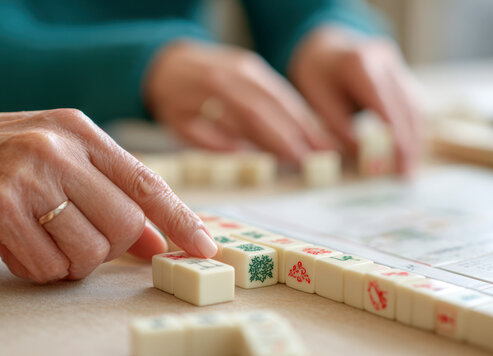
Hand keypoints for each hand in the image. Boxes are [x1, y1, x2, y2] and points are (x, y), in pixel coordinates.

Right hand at [0, 109, 216, 282]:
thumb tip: (157, 240)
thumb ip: (113, 194)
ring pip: (89, 251)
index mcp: (85, 134)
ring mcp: (30, 176)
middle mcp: (61, 150)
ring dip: (72, 260)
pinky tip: (19, 246)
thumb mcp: (67, 158)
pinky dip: (39, 268)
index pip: (147, 184)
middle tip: (82, 239)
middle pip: (125, 225)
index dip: (181, 220)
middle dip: (112, 247)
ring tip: (46, 239)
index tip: (205, 247)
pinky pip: (47, 265)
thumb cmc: (12, 155)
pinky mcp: (0, 208)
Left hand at [145, 41, 337, 162]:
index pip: (253, 114)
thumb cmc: (172, 98)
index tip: (297, 157)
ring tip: (325, 143)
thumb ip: (210, 140)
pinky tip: (310, 125)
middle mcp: (237, 72)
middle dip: (301, 131)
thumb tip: (243, 154)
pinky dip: (297, 108)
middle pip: (275, 104)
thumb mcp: (180, 123)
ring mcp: (249, 67)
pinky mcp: (254, 66)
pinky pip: (279, 89)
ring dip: (306, 120)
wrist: (167, 60)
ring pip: (282, 95)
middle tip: (322, 155)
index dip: (278, 137)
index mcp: (215, 86)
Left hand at [288, 26, 421, 173]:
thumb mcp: (318, 100)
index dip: (394, 136)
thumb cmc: (317, 75)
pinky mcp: (402, 76)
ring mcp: (397, 66)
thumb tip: (364, 156)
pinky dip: (411, 131)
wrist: (324, 49)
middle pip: (406, 107)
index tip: (397, 163)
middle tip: (406, 176)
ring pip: (414, 107)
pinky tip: (408, 154)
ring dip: (414, 140)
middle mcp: (385, 60)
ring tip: (408, 171)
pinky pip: (411, 106)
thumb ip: (339, 127)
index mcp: (359, 63)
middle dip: (408, 144)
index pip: (383, 104)